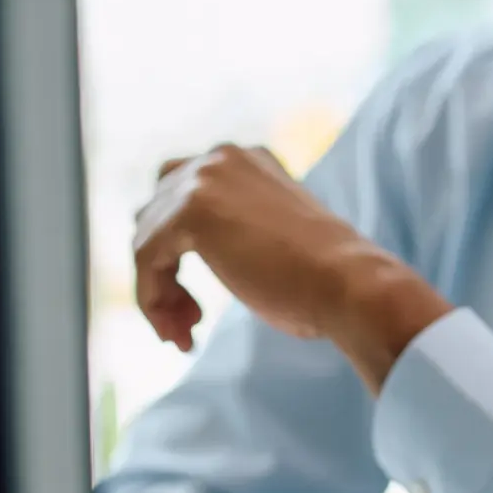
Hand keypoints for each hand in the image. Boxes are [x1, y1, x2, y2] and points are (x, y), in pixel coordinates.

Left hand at [132, 145, 447, 384]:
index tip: (195, 310)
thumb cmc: (321, 280)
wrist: (348, 283)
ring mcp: (204, 178)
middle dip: (163, 271)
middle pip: (155, 213)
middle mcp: (222, 157)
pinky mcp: (190, 210)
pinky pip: (144, 258)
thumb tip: (180, 260)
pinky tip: (180, 333)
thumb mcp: (269, 242)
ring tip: (184, 335)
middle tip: (189, 323)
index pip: (181, 196)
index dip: (175, 254)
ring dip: (159, 293)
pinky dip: (153, 299)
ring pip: (145, 238)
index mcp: (247, 160)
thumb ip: (231, 234)